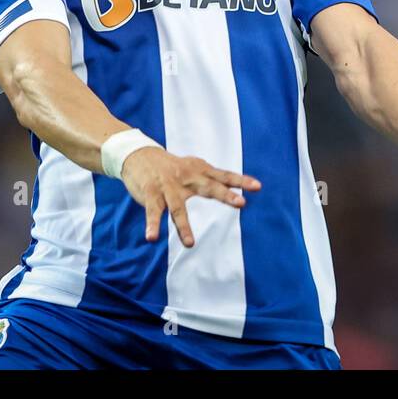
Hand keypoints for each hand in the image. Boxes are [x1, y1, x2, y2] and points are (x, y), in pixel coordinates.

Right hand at [120, 147, 261, 247]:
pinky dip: (152, 225)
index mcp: (199, 171)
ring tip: (190, 244)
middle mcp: (187, 177)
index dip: (240, 181)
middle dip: (224, 195)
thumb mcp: (192, 167)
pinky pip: (153, 212)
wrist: (139, 154)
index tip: (257, 187)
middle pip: (208, 187)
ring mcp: (168, 187)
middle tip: (241, 203)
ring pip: (177, 208)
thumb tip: (233, 185)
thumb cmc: (171, 166)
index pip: (223, 175)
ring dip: (183, 226)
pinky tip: (152, 238)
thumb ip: (210, 178)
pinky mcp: (151, 194)